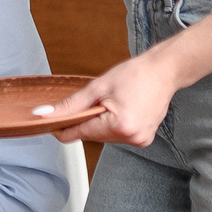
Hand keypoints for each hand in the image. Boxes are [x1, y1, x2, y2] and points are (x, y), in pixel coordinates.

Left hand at [54, 16, 211, 147]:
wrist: (165, 71)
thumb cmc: (136, 74)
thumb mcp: (99, 87)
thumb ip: (71, 104)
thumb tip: (46, 114)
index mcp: (120, 126)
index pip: (80, 134)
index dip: (63, 128)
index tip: (51, 123)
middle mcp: (131, 138)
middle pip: (93, 135)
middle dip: (85, 121)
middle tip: (89, 101)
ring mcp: (140, 140)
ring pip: (105, 136)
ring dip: (100, 122)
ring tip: (112, 102)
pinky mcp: (144, 138)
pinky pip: (118, 135)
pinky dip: (112, 124)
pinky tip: (121, 109)